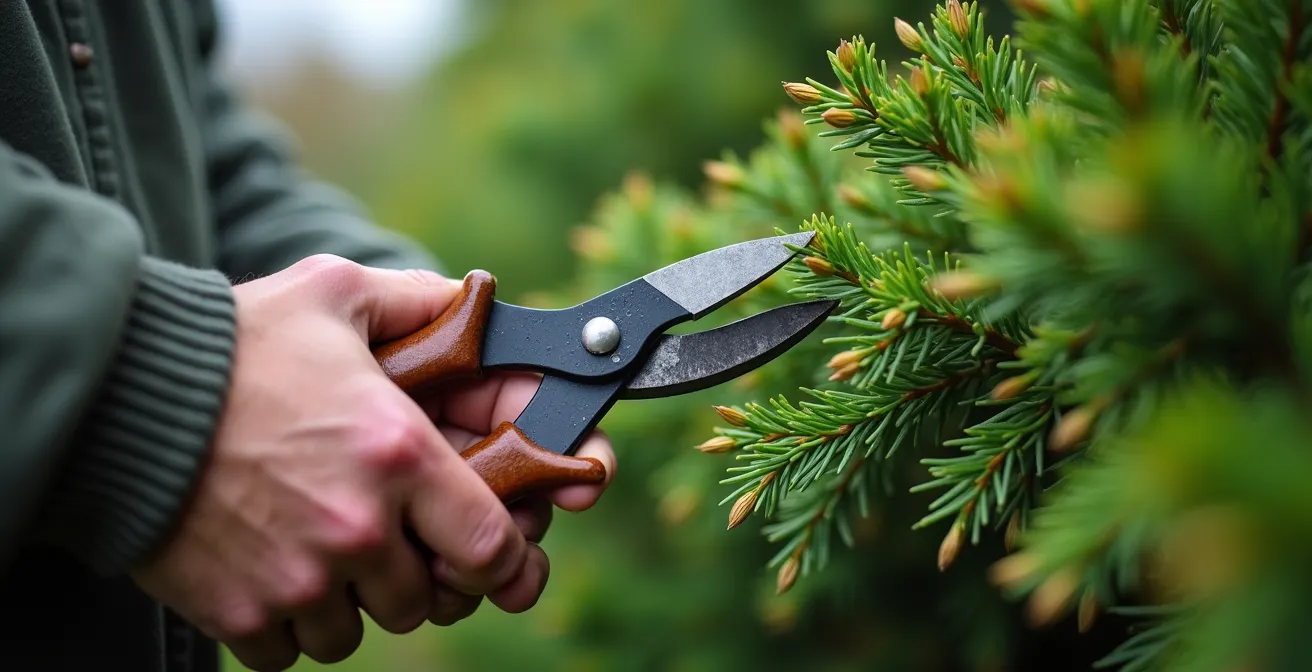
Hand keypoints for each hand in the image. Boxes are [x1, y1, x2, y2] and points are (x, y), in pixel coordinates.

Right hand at [127, 255, 614, 670]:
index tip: (496, 557)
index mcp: (399, 454)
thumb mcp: (334, 293)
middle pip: (424, 601)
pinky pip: (290, 653)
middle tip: (387, 539)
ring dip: (349, 603)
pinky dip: (288, 625)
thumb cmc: (234, 343)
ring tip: (320, 549)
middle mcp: (357, 527)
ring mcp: (297, 578)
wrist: (116, 395)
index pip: (492, 549)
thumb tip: (475, 305)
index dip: (505, 561)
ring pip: (357, 633)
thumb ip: (419, 301)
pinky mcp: (239, 612)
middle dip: (415, 576)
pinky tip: (273, 570)